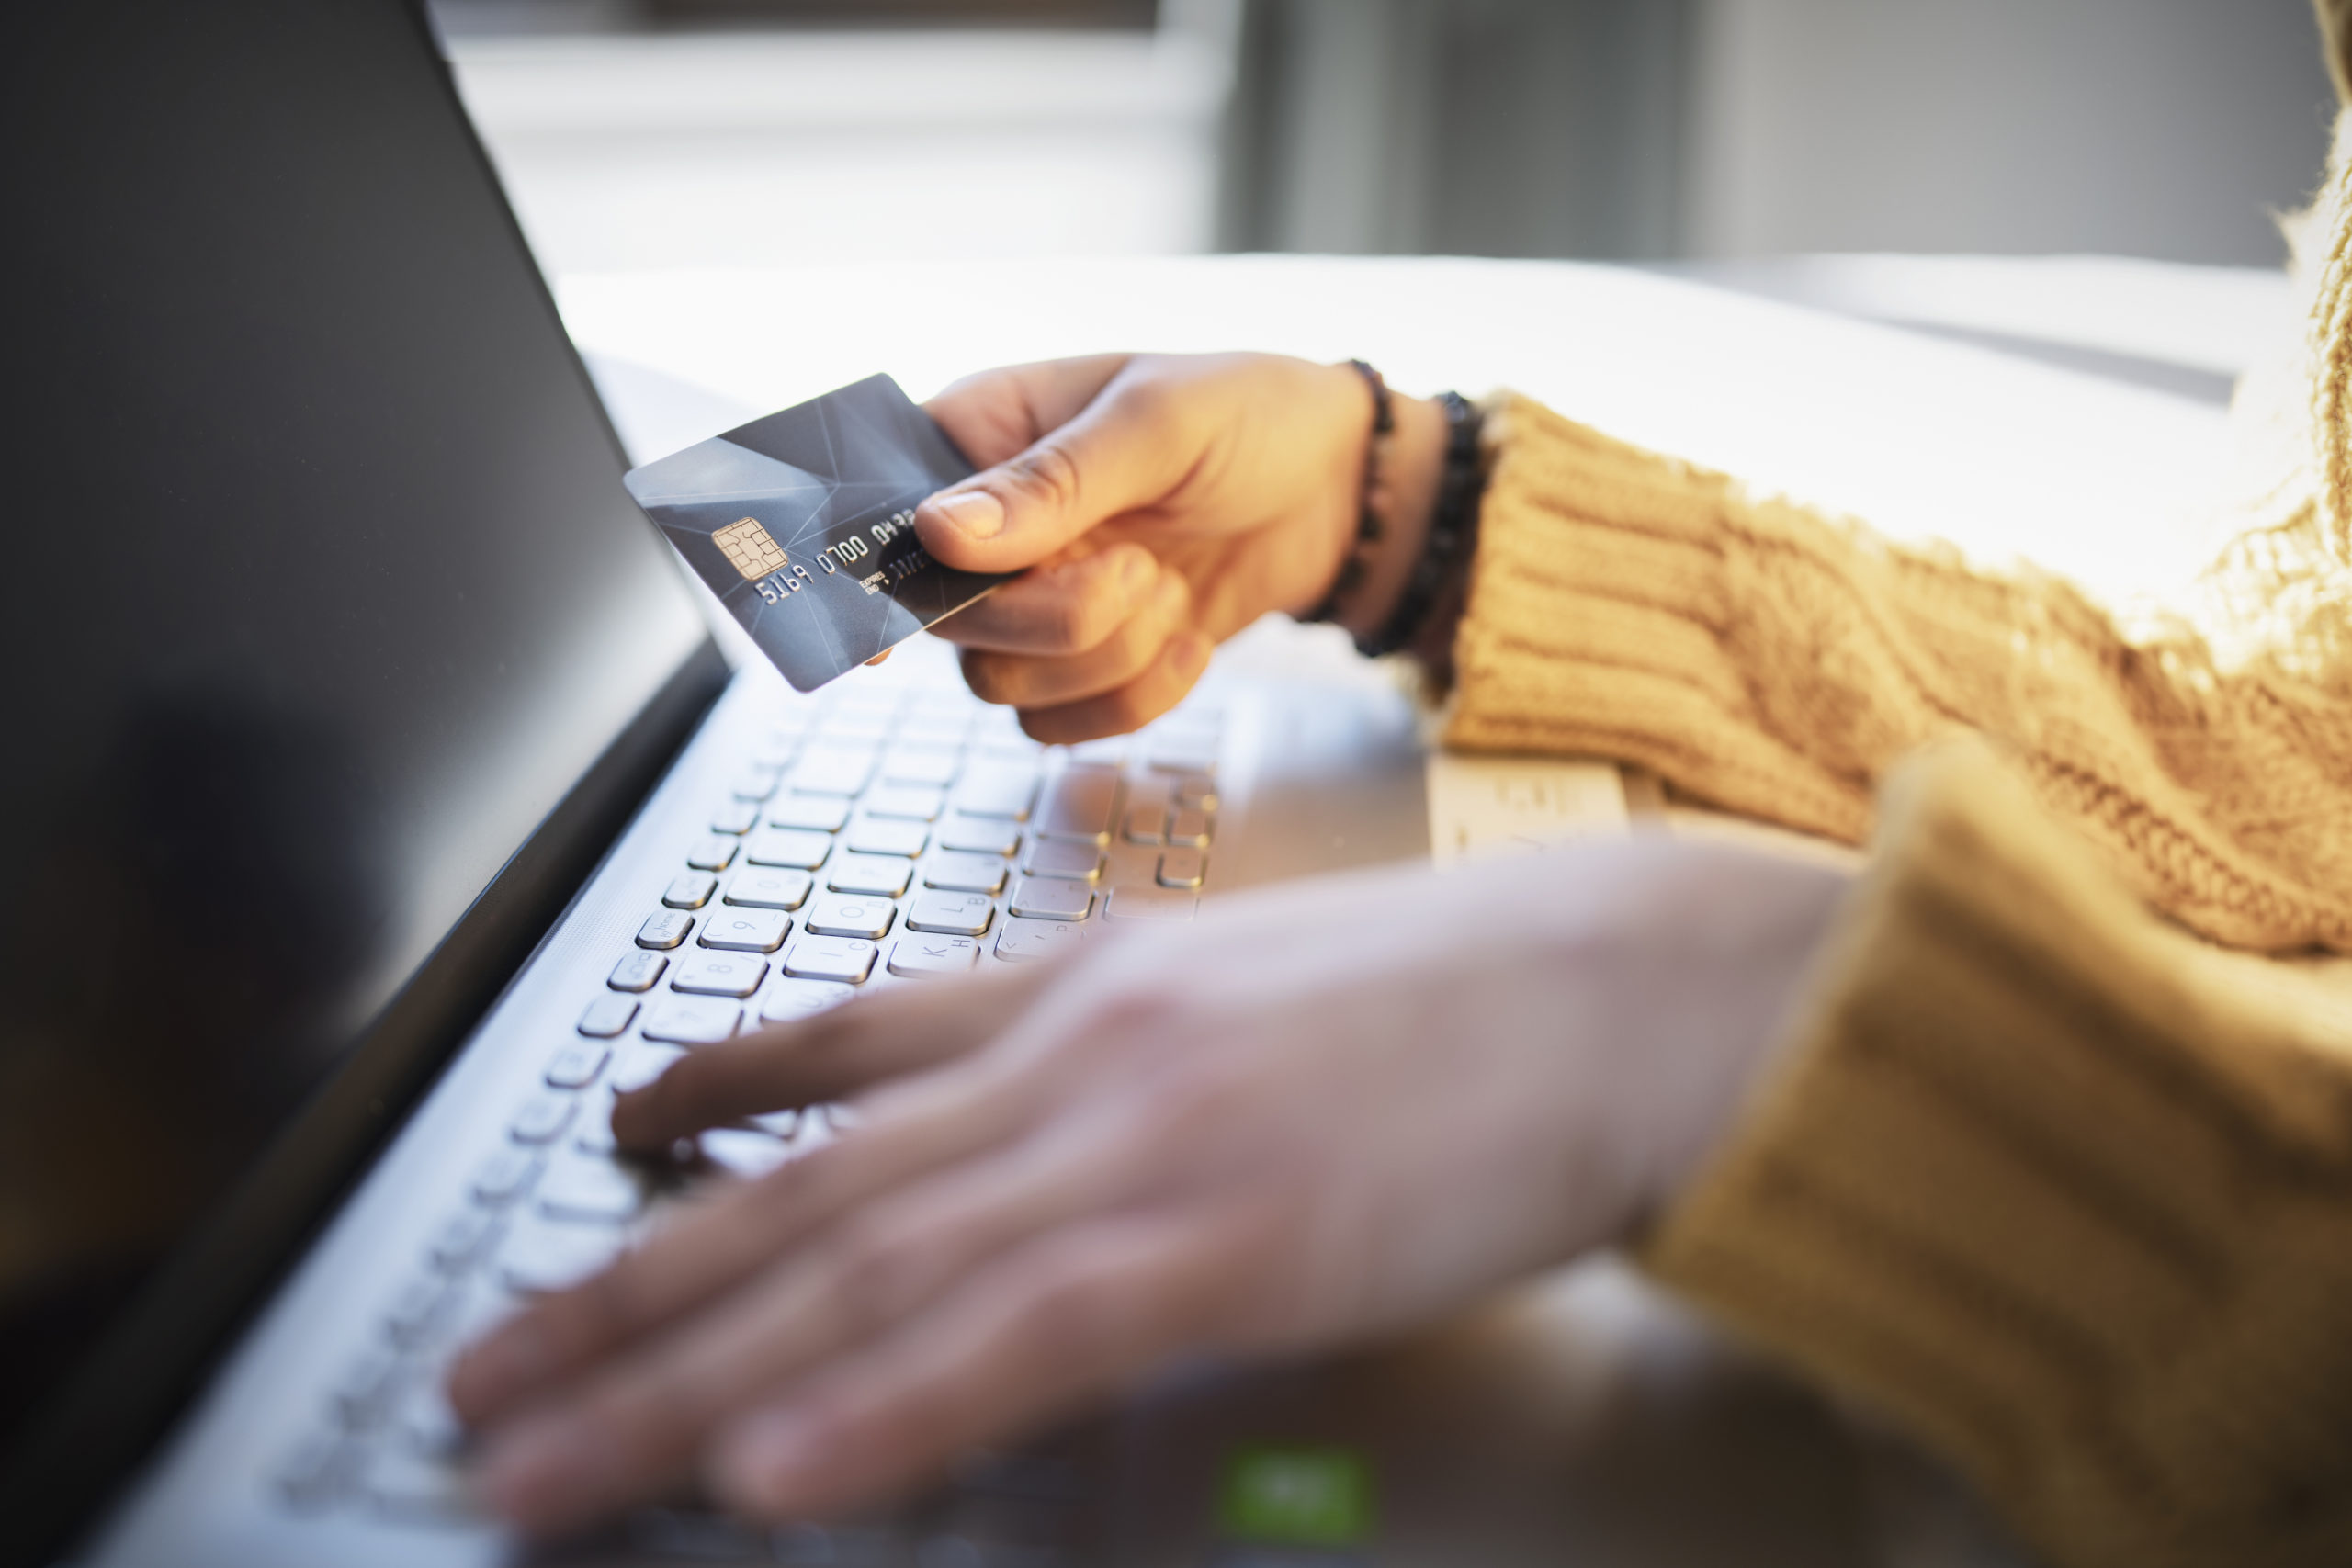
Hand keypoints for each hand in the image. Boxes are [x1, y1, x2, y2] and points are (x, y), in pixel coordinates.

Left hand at [446, 839, 1844, 1534]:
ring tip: (539, 1458)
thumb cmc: (1480, 996)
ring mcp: (1142, 1138)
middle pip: (807, 1187)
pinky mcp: (1230, 1238)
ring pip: (865, 1269)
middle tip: (485, 1375)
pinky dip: (884, 1404)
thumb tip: (1063, 1137)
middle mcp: (1078, 1051)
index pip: (851, 1038)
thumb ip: (1144, 1059)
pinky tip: (771, 1470)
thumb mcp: (1268, 991)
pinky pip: (1018, 1334)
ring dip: (684, 1378)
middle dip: (625, 1295)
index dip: (708, 1086)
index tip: (615, 1128)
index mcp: (1092, 986)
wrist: (1640, 978)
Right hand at [914, 354, 1448, 742]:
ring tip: (1170, 590)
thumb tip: (942, 531)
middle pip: (949, 624)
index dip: (881, 580)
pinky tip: (1187, 641)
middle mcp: (985, 530)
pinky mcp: (1079, 662)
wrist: (1336, 491)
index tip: (895, 639)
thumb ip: (1055, 481)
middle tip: (1139, 569)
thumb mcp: (1159, 423)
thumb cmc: (1248, 417)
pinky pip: (1057, 725)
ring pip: (1000, 686)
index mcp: (977, 437)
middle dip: (1057, 619)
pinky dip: (1131, 701)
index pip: (886, 517)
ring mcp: (1029, 601)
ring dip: (1104, 659)